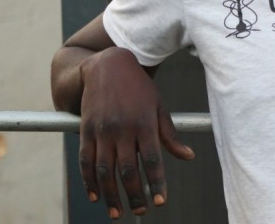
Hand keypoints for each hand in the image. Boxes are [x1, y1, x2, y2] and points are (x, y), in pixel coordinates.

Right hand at [78, 47, 194, 218]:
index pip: (152, 159)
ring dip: (111, 195)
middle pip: (129, 170)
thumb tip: (188, 156)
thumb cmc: (139, 89)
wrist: (108, 66)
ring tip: (118, 212)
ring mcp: (102, 130)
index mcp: (145, 123)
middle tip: (142, 211)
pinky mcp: (86, 130)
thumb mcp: (159, 107)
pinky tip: (95, 195)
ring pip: (106, 170)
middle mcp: (123, 128)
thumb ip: (170, 134)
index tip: (161, 201)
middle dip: (135, 194)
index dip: (157, 182)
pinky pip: (85, 161)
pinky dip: (89, 181)